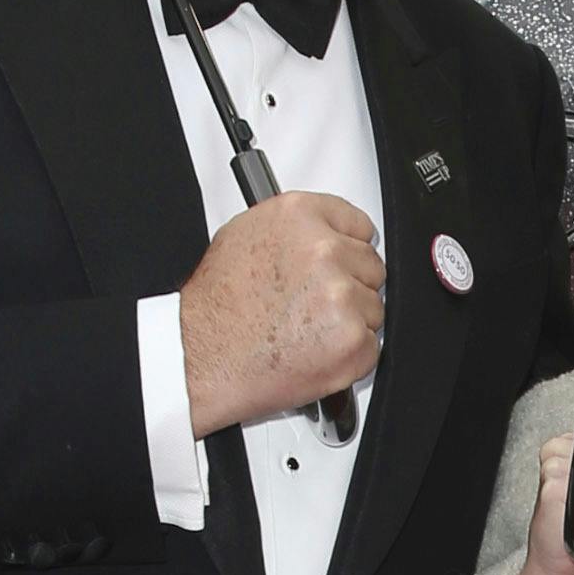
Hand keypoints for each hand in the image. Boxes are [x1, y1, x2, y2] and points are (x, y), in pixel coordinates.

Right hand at [178, 191, 384, 431]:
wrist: (200, 357)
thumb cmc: (215, 307)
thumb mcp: (244, 237)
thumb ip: (294, 232)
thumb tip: (322, 235)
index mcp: (300, 217)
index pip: (359, 225)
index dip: (348, 251)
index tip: (339, 265)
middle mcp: (325, 250)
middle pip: (371, 267)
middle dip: (349, 288)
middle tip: (311, 306)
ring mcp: (342, 295)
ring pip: (373, 309)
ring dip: (350, 323)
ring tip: (305, 331)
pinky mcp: (352, 339)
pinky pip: (371, 346)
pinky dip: (349, 356)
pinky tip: (314, 352)